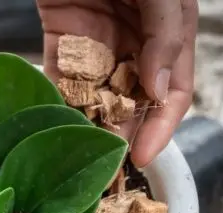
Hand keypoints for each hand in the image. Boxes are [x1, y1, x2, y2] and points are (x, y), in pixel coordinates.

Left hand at [37, 0, 197, 166]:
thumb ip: (164, 37)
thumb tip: (157, 91)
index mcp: (167, 38)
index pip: (171, 96)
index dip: (159, 129)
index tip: (140, 157)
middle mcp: (134, 48)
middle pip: (130, 104)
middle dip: (118, 135)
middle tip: (102, 164)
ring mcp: (96, 47)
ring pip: (94, 97)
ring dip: (87, 125)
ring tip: (77, 153)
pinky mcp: (62, 41)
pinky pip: (59, 78)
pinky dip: (56, 102)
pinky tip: (51, 126)